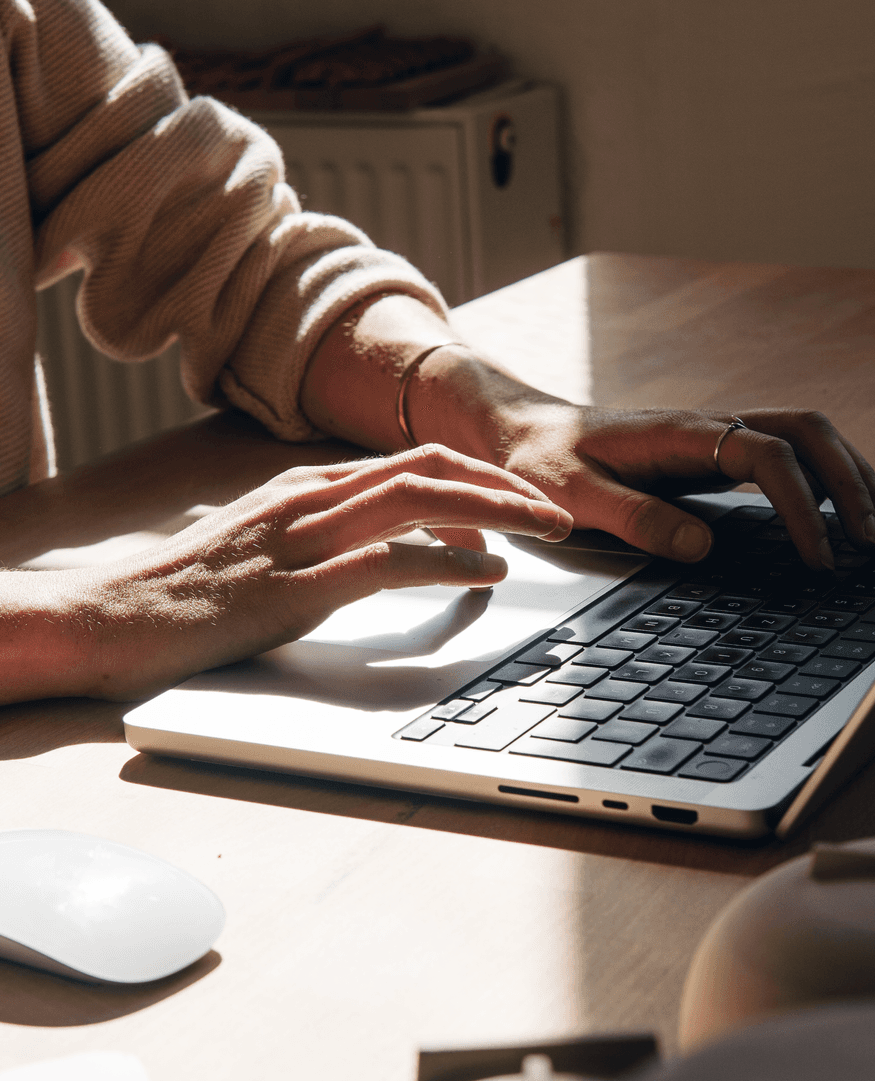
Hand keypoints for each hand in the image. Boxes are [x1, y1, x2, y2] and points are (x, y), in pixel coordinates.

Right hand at [31, 447, 571, 701]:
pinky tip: (488, 572)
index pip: (409, 461)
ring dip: (495, 512)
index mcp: (303, 486)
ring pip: (419, 499)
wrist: (113, 618)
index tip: (520, 498)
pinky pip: (389, 562)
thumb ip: (314, 535)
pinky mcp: (294, 588)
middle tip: (556, 511)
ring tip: (545, 532)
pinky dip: (449, 560)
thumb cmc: (186, 594)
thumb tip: (375, 547)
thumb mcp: (260, 545)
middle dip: (502, 483)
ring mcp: (301, 539)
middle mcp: (308, 498)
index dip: (476, 475)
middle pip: (428, 467)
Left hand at [298, 296, 874, 572]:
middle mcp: (706, 427)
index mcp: (679, 434)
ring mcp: (712, 436)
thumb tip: (702, 547)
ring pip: (803, 434)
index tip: (818, 558)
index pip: (765, 458)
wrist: (514, 429)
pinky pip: (783, 452)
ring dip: (846, 474)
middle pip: (805, 431)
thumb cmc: (537, 463)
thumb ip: (634, 520)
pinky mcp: (710, 453)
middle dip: (850, 482)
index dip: (800, 506)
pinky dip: (822, 476)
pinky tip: (835, 515)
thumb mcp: (572, 498)